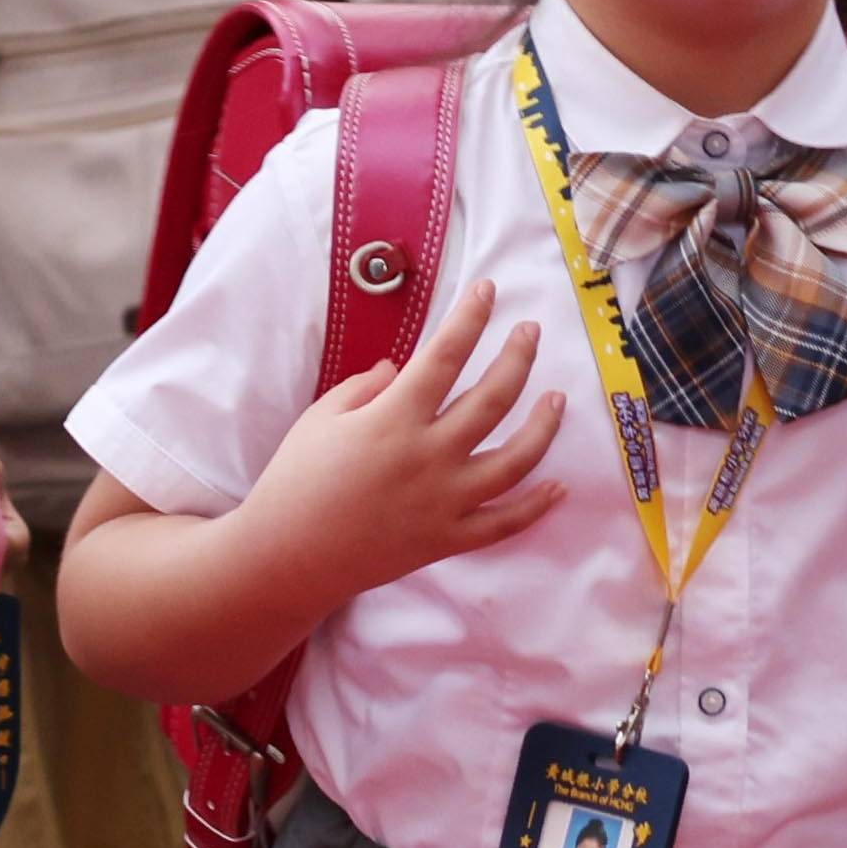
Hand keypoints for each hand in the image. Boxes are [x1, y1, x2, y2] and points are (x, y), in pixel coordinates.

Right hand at [235, 262, 562, 600]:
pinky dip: (536, 507)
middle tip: (531, 332)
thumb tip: (398, 368)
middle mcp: (429, 457)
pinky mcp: (448, 539)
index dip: (470, 318)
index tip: (489, 290)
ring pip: (515, 460)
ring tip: (558, 399)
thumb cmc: (295, 481)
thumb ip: (364, 387)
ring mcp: (445, 502)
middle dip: (518, 357)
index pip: (445, 356)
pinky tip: (559, 486)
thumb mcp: (320, 419)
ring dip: (544, 426)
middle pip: (493, 399)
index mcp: (394, 419)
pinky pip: (504, 524)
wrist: (287, 557)